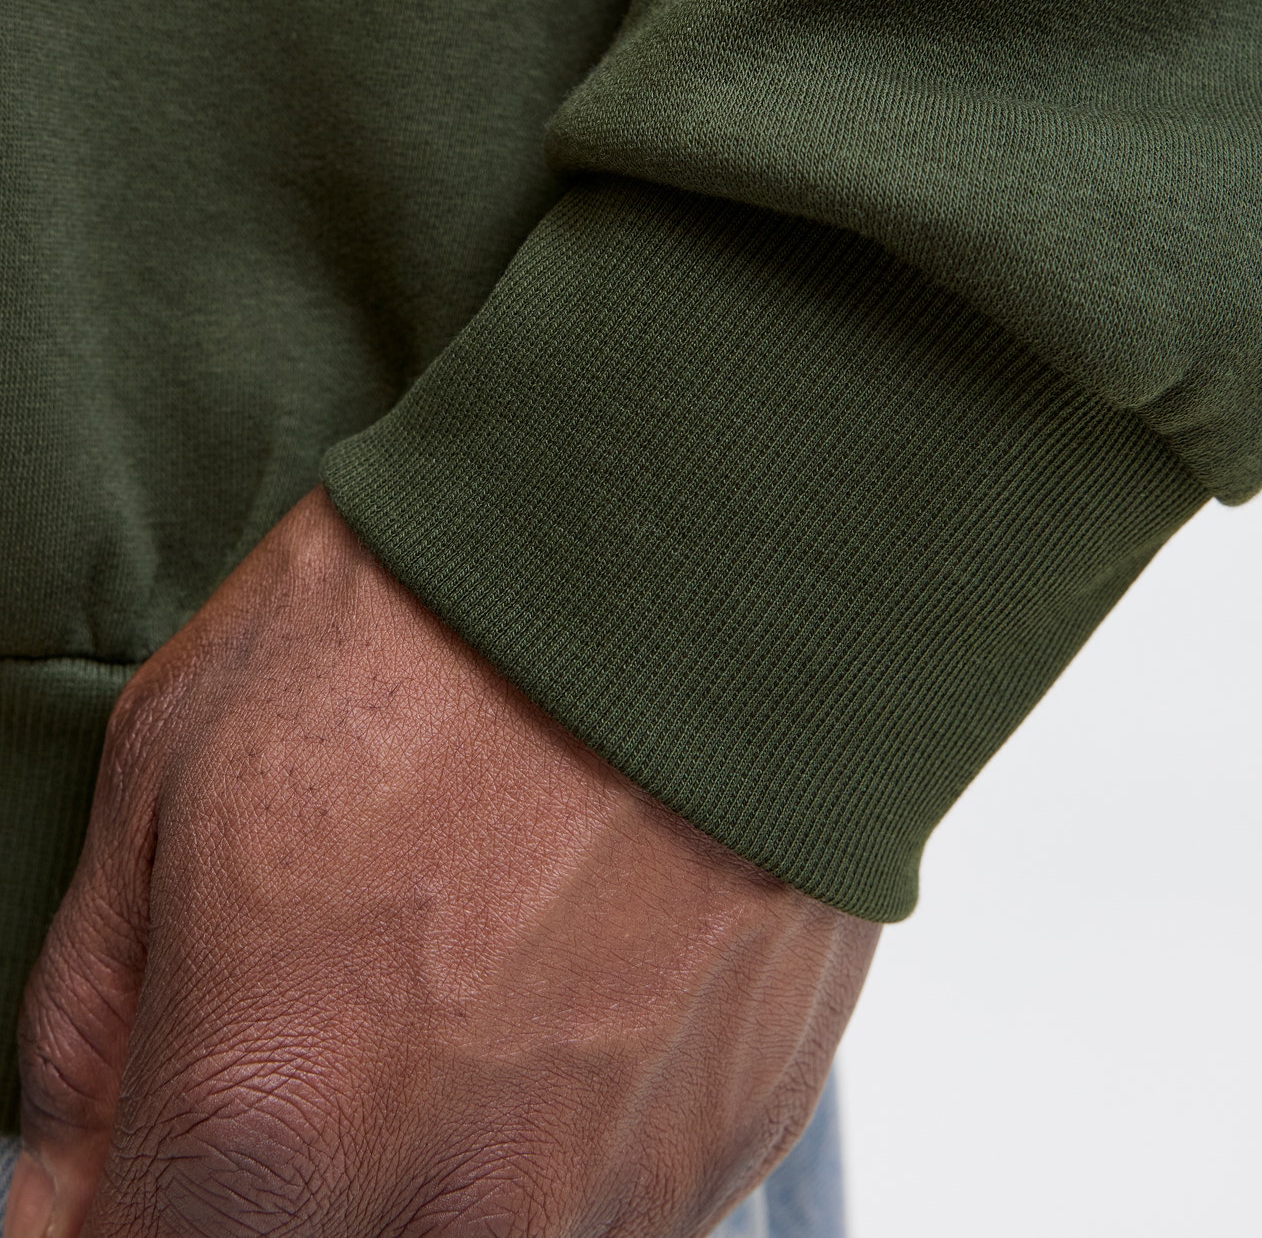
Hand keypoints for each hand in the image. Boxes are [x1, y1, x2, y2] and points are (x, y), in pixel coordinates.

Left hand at [6, 489, 877, 1237]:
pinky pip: (610, 1197)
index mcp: (273, 1116)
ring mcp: (618, 1185)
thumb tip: (67, 1185)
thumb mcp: (173, 765)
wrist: (707, 544)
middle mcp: (459, 1205)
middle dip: (290, 1182)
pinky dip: (570, 1120)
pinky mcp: (740, 1138)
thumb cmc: (433, 619)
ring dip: (443, 1159)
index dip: (130, 1209)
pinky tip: (580, 962)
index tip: (158, 1146)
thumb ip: (92, 1026)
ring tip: (474, 968)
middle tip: (330, 1019)